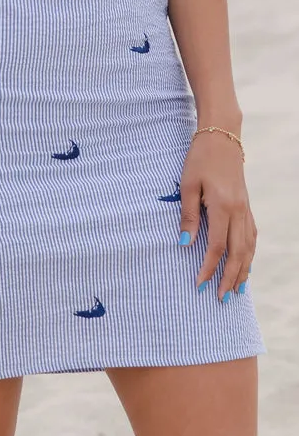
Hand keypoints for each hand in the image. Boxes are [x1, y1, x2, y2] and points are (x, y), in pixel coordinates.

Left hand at [178, 130, 255, 301]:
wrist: (222, 137)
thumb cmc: (199, 158)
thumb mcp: (188, 184)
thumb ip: (188, 215)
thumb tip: (184, 244)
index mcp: (223, 207)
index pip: (216, 247)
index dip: (209, 268)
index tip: (200, 284)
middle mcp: (239, 211)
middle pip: (237, 253)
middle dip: (229, 278)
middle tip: (221, 298)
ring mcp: (246, 209)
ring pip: (249, 247)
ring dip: (243, 270)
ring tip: (236, 290)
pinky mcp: (247, 206)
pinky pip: (252, 236)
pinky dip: (250, 254)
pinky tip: (245, 264)